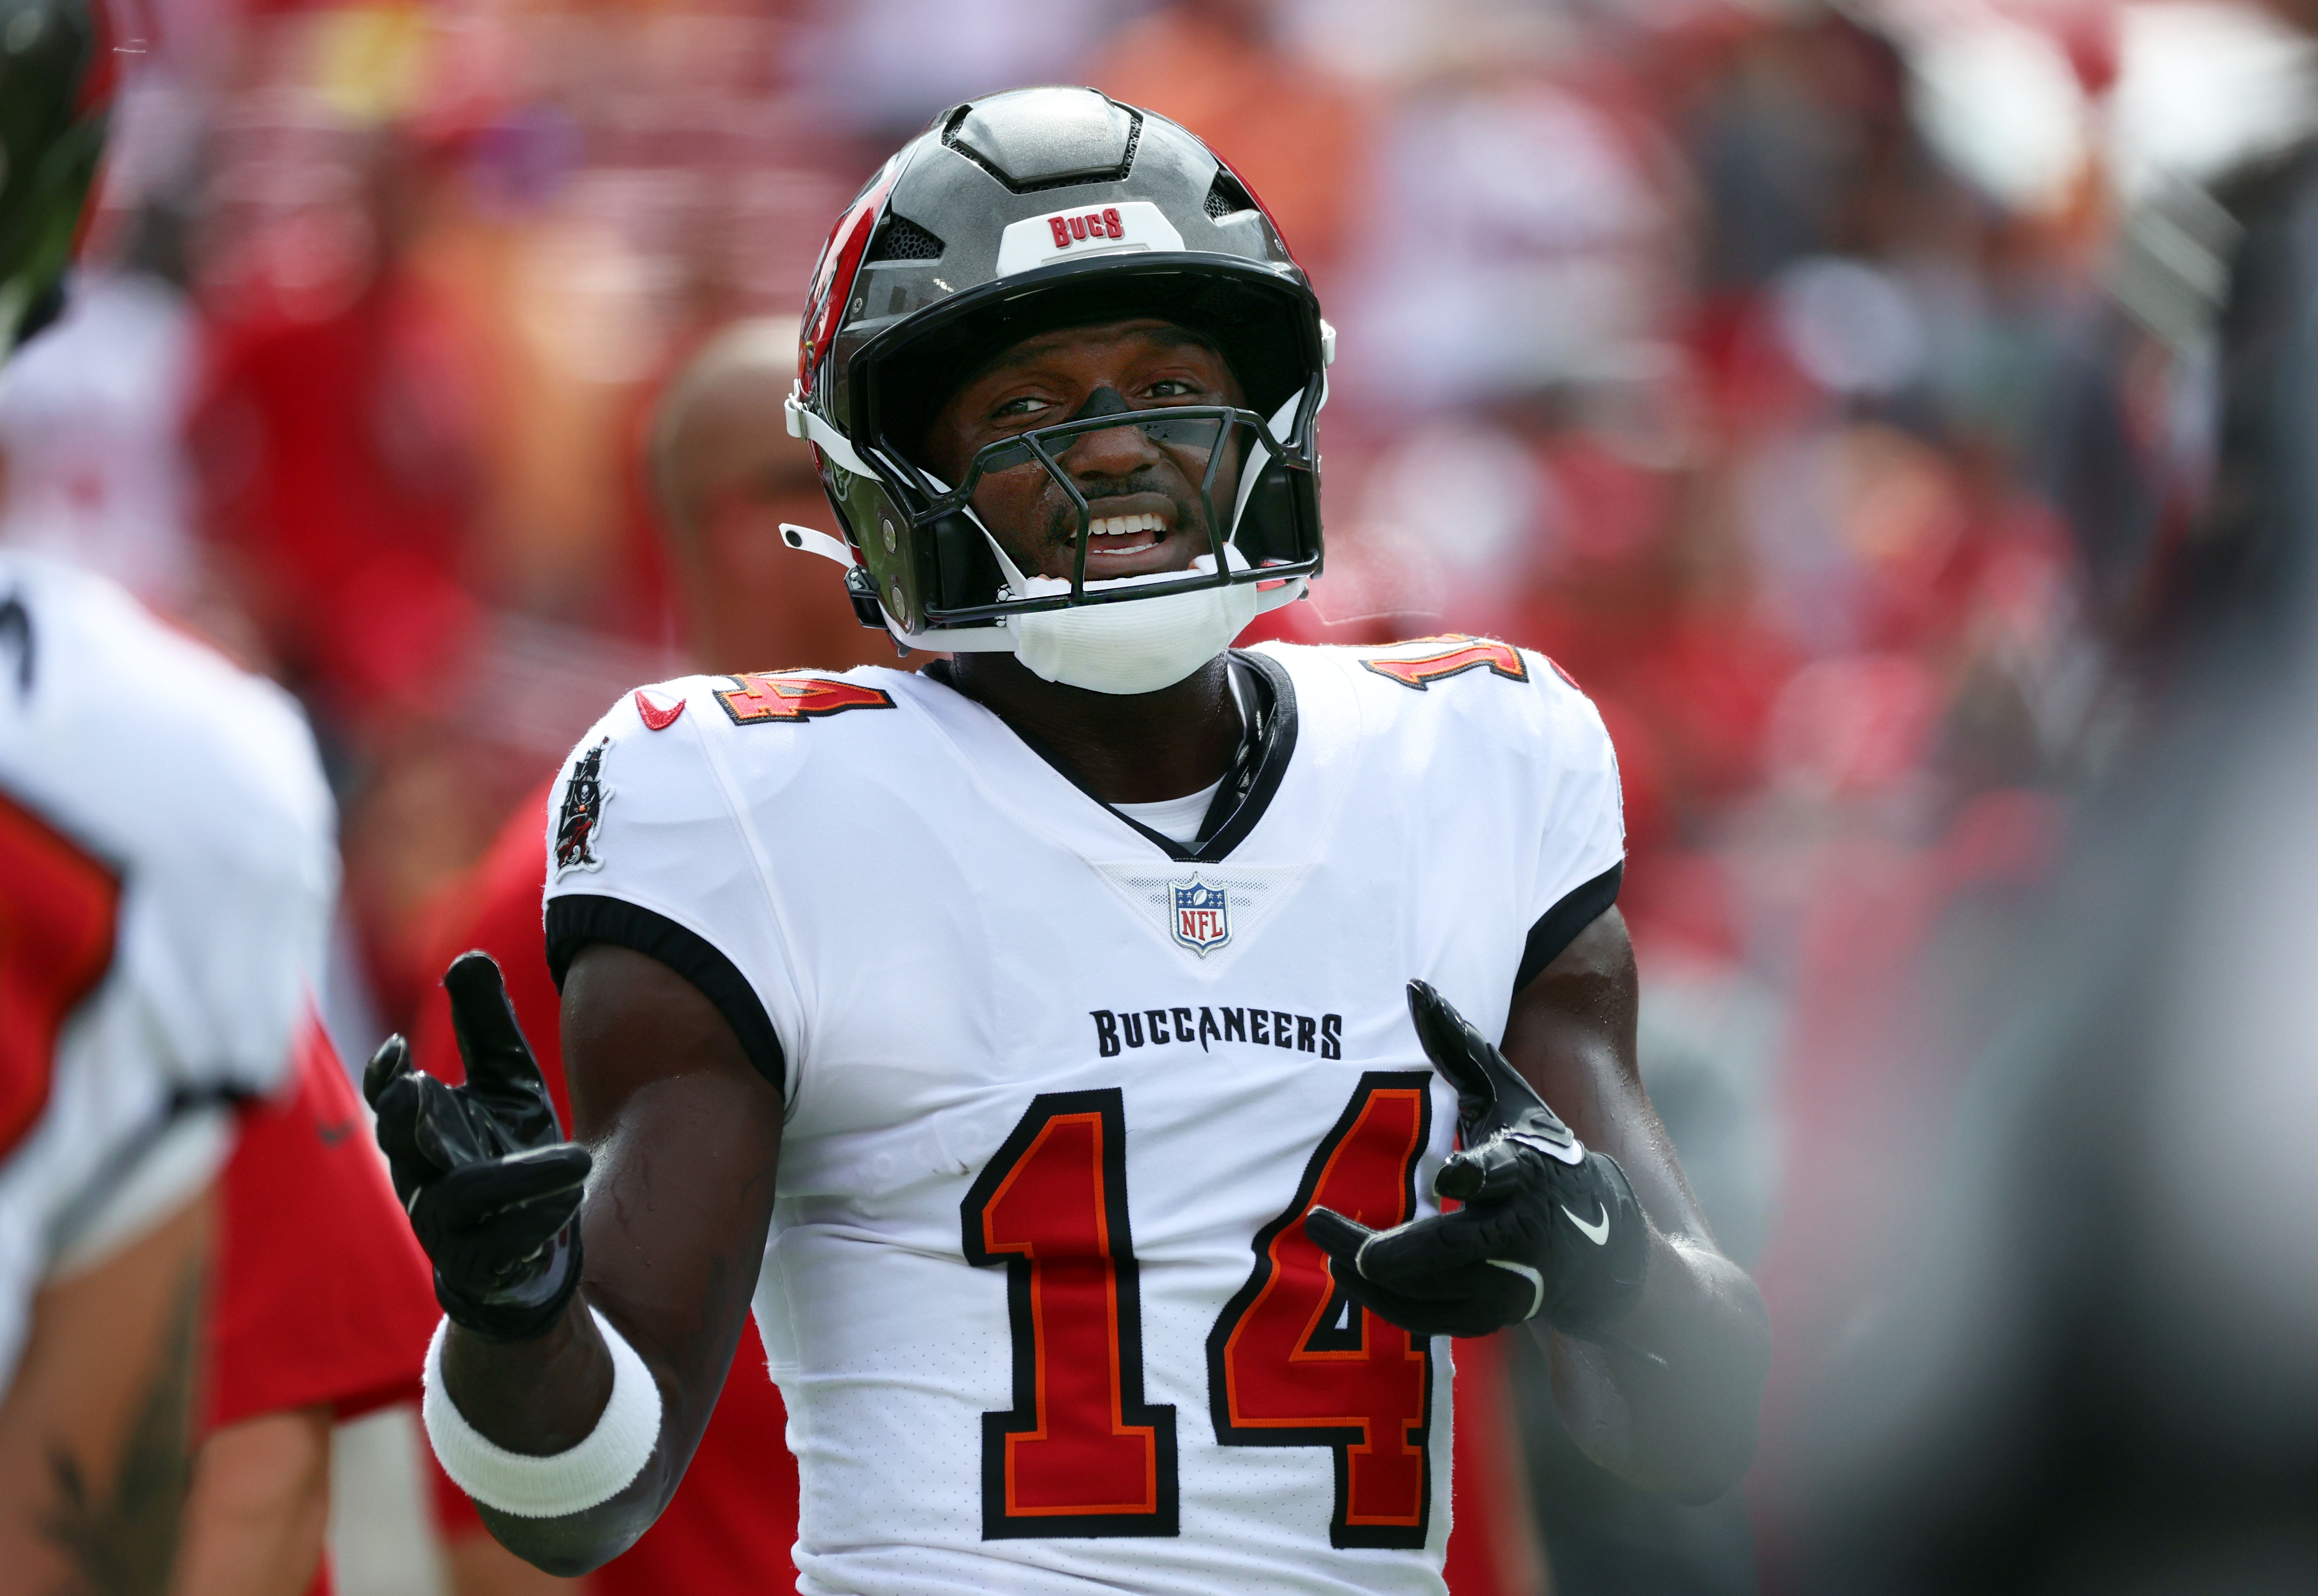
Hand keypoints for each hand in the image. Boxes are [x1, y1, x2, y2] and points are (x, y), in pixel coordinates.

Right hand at [365, 951, 590, 1341]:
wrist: (531, 1254)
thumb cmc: (511, 1157)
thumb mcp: (508, 1086)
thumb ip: (487, 1028)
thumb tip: (467, 957)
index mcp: (427, 1133)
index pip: (388, 1100)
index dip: (384, 1077)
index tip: (398, 1047)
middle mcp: (425, 1178)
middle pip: (400, 1147)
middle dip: (403, 1118)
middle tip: (420, 1085)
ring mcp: (448, 1230)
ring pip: (457, 1200)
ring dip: (516, 1176)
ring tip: (573, 1159)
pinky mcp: (480, 1269)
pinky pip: (499, 1247)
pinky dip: (537, 1218)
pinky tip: (572, 1196)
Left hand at [1305, 979, 1648, 1338]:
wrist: (1601, 1236)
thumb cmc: (1541, 1150)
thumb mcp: (1507, 1094)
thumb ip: (1458, 1044)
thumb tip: (1415, 985)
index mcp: (1524, 1168)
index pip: (1501, 1173)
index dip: (1476, 1175)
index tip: (1449, 1178)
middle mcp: (1520, 1228)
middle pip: (1447, 1249)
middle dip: (1377, 1246)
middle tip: (1320, 1223)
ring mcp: (1512, 1278)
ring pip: (1432, 1292)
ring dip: (1371, 1277)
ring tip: (1327, 1246)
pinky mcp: (1499, 1312)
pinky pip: (1435, 1319)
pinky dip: (1392, 1303)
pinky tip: (1355, 1276)